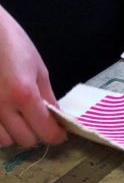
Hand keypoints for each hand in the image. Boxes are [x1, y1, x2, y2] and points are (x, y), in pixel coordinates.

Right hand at [0, 7, 66, 148]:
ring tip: (16, 117)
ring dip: (13, 134)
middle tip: (36, 120)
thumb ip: (47, 97)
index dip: (57, 135)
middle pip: (26, 140)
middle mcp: (1, 106)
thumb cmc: (10, 41)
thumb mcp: (37, 68)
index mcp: (23, 94)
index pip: (46, 133)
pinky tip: (2, 116)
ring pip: (4, 141)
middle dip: (36, 133)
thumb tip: (58, 118)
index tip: (59, 130)